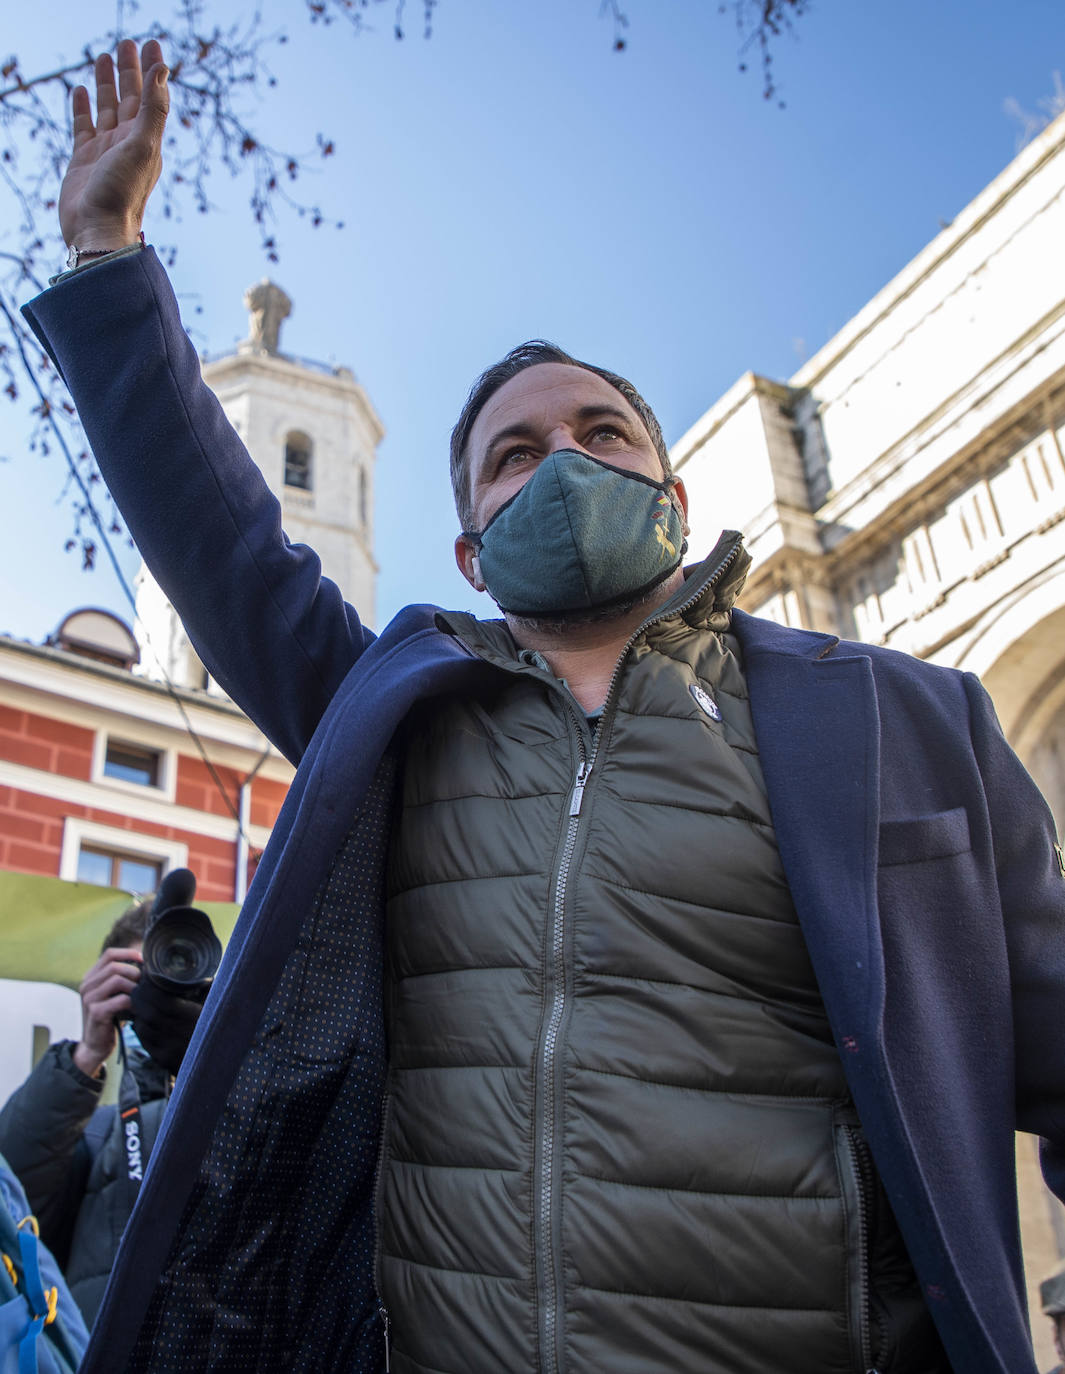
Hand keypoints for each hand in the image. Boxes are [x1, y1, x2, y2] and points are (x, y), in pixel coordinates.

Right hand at [58, 37, 168, 250]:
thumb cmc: (123, 192)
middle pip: (129, 97)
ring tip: (102, 58)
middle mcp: (128, 142)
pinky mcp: (83, 159)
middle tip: (126, 42)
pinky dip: (83, 107)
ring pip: (106, 108)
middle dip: (128, 70)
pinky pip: (84, 125)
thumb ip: (154, 109)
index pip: (151, 96)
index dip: (151, 69)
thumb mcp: (143, 146)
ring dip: (105, 84)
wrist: (98, 229)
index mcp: (147, 139)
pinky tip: (80, 90)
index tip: (151, 43)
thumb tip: (163, 71)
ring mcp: (105, 150)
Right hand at [72, 946, 143, 1077]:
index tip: (144, 961)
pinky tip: (137, 1010)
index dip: (129, 953)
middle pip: (114, 966)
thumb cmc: (111, 1017)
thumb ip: (122, 978)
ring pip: (117, 980)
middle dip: (134, 973)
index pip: (109, 955)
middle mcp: (86, 986)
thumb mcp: (114, 994)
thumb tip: (146, 964)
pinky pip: (121, 999)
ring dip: (134, 988)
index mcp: (90, 978)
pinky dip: (133, 1003)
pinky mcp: (96, 1012)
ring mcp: (89, 998)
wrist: (95, 1045)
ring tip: (140, 997)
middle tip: (143, 985)